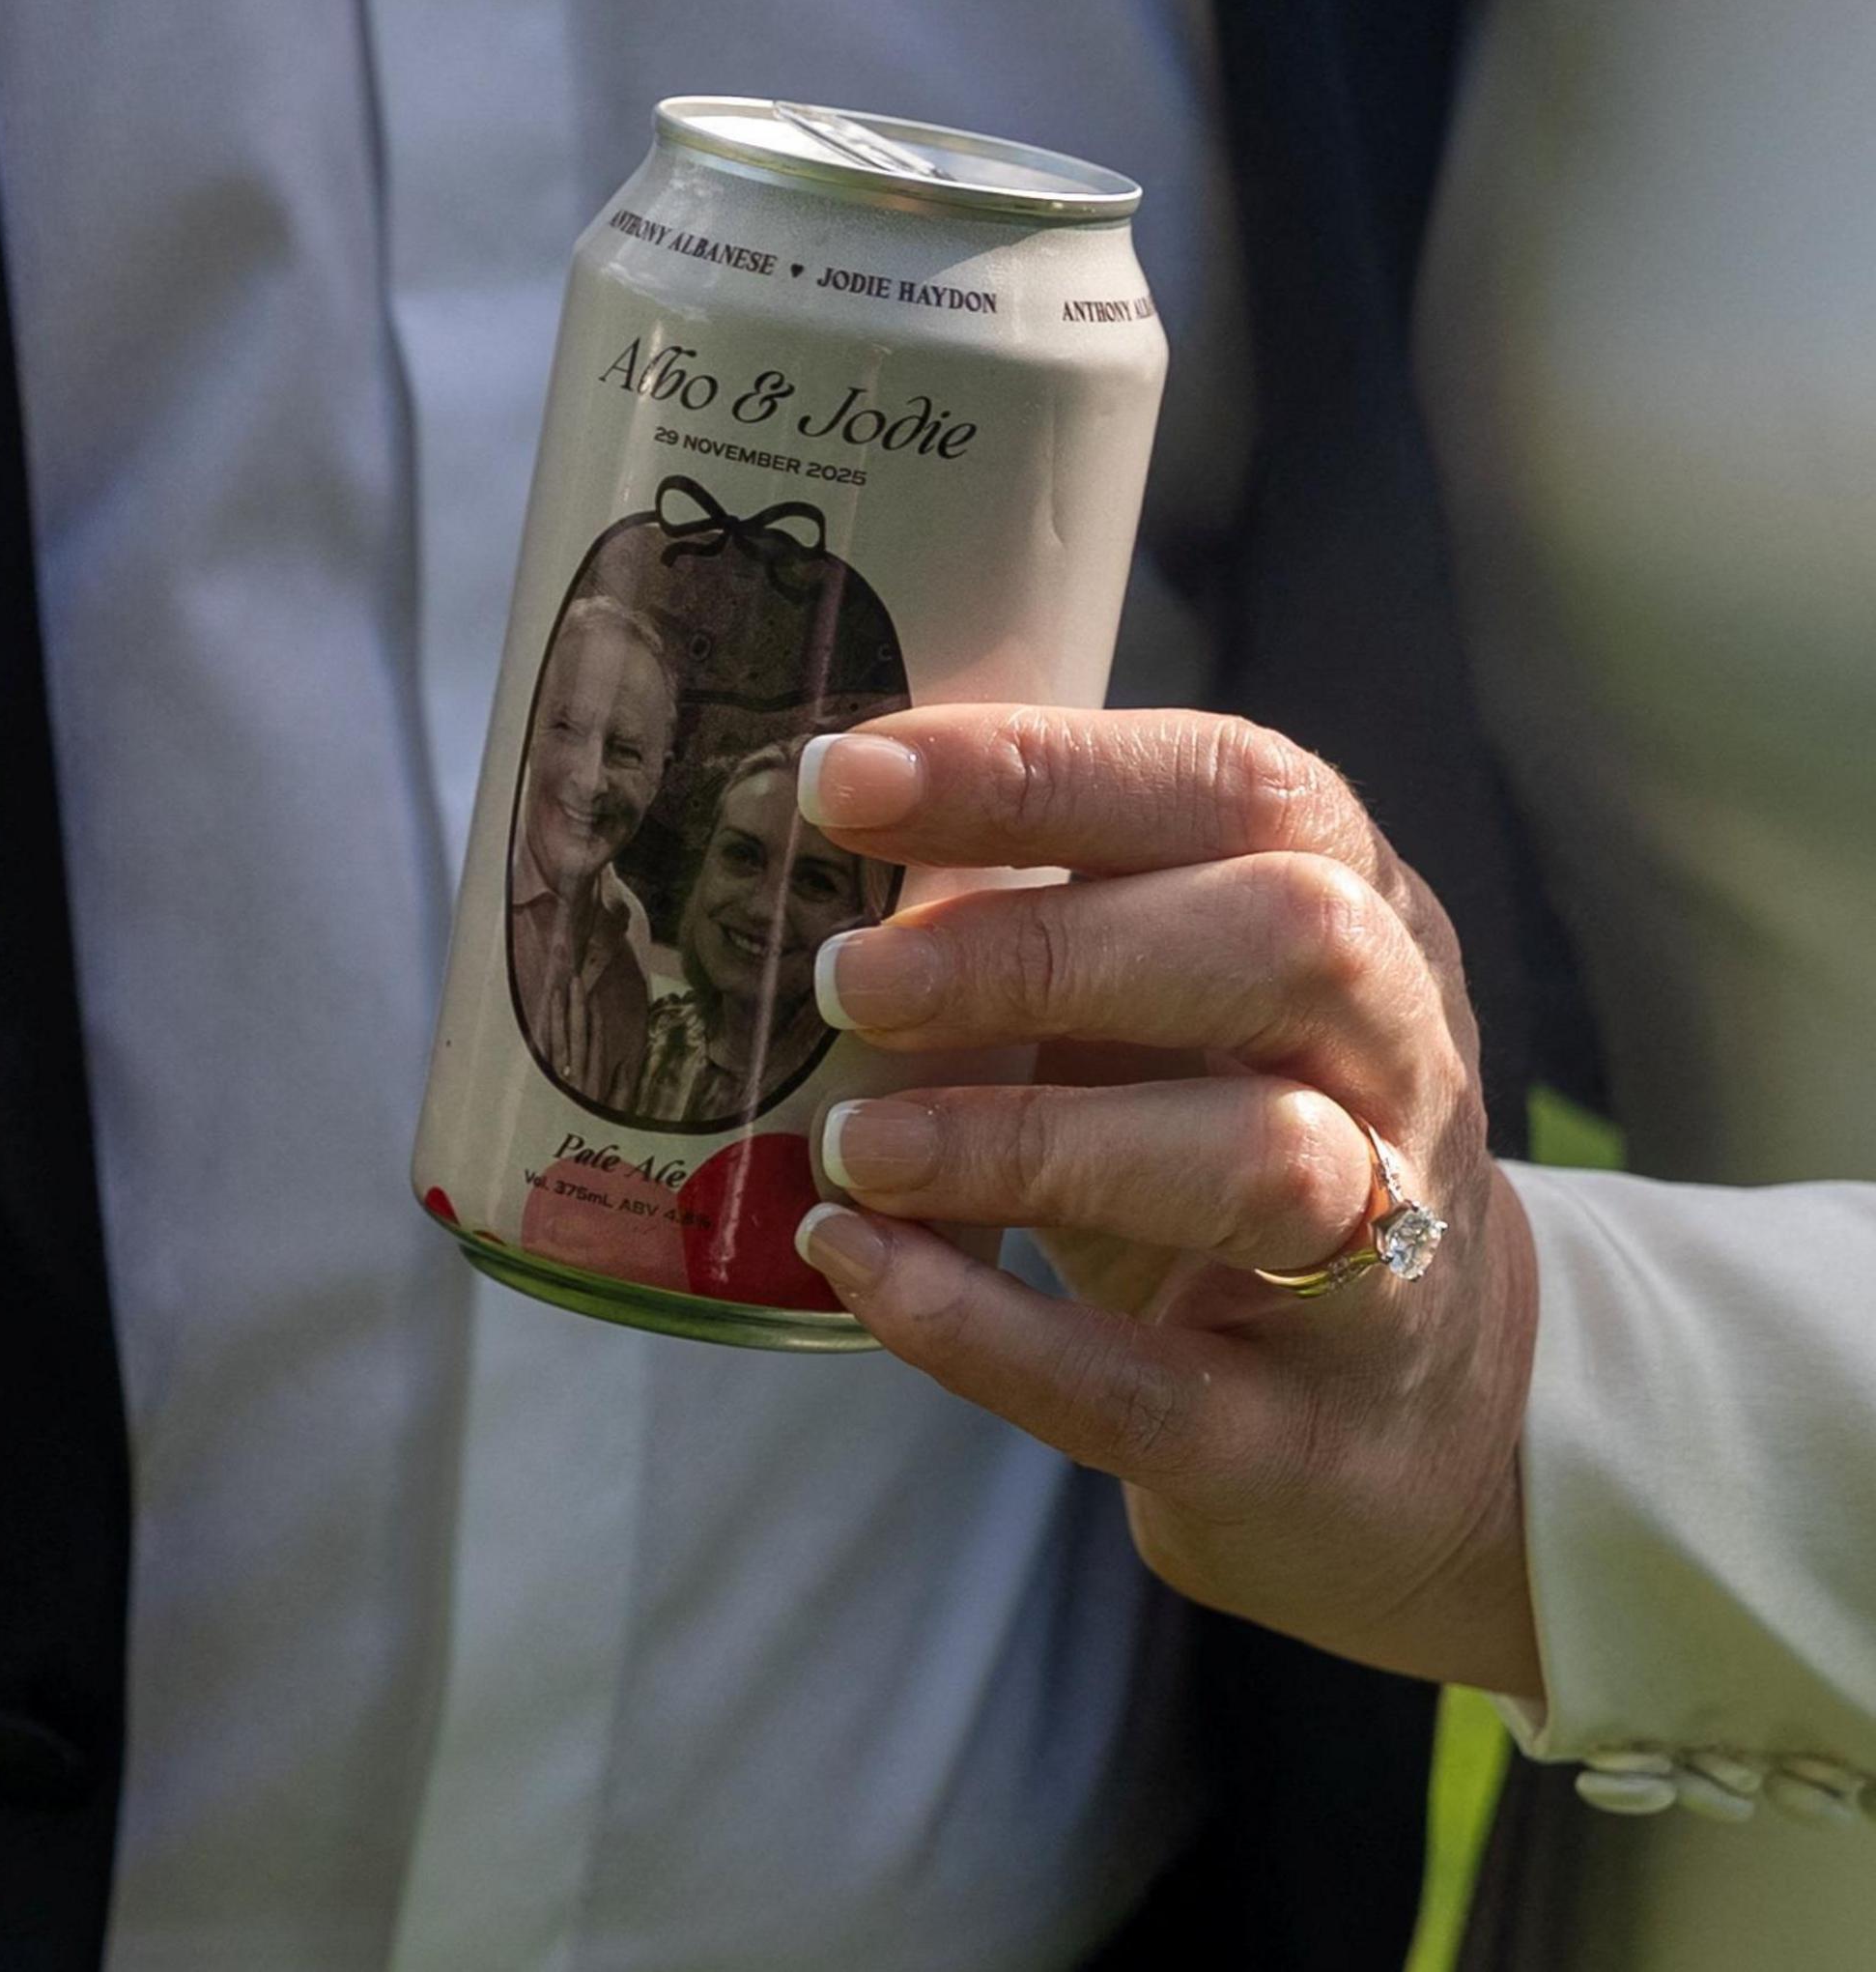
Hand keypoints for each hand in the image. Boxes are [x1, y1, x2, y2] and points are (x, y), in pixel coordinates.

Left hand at [786, 705, 1542, 1694]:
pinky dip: (983, 1326)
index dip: (1042, 770)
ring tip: (849, 1145)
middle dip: (1044, 949)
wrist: (1415, 1426)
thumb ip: (1039, 917)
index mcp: (1359, 913)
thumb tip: (793, 841)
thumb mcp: (1174, 1005)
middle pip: (1289, 946)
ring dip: (1026, 1141)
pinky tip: (850, 1264)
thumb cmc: (1232, 1145)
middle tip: (845, 978)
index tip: (839, 778)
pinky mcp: (1298, 1437)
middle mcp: (1399, 1066)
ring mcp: (1382, 1260)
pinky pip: (1148, 1383)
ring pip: (1259, 1165)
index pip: (1238, 790)